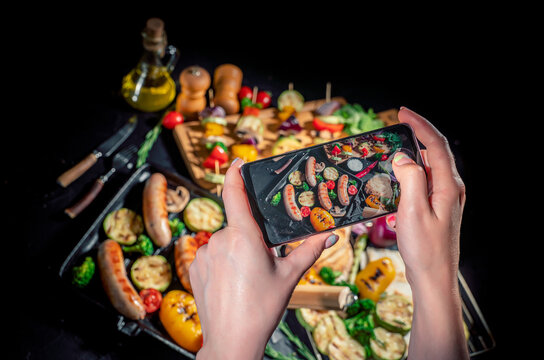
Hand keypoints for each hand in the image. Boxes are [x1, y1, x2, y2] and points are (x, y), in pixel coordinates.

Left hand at [190, 158, 338, 359]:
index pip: (233, 194)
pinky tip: (233, 283)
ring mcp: (204, 255)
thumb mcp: (289, 277)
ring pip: (225, 242)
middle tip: (263, 260)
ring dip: (237, 251)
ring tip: (249, 278)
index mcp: (243, 237)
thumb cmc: (262, 309)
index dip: (234, 173)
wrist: (232, 341)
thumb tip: (329, 235)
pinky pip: (212, 255)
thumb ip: (308, 251)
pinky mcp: (195, 268)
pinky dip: (224, 262)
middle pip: (237, 225)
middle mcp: (219, 241)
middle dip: (251, 236)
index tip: (238, 162)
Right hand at [392, 107, 468, 358]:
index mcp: (448, 186)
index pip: (436, 145)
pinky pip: (426, 179)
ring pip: (432, 165)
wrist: (434, 279)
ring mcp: (446, 199)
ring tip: (397, 141)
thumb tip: (403, 157)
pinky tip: (400, 172)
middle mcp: (451, 189)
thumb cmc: (424, 249)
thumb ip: (410, 178)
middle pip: (437, 151)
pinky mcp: (437, 209)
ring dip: (416, 149)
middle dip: (419, 132)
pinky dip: (414, 168)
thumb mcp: (413, 211)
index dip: (420, 125)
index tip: (403, 113)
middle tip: (399, 121)